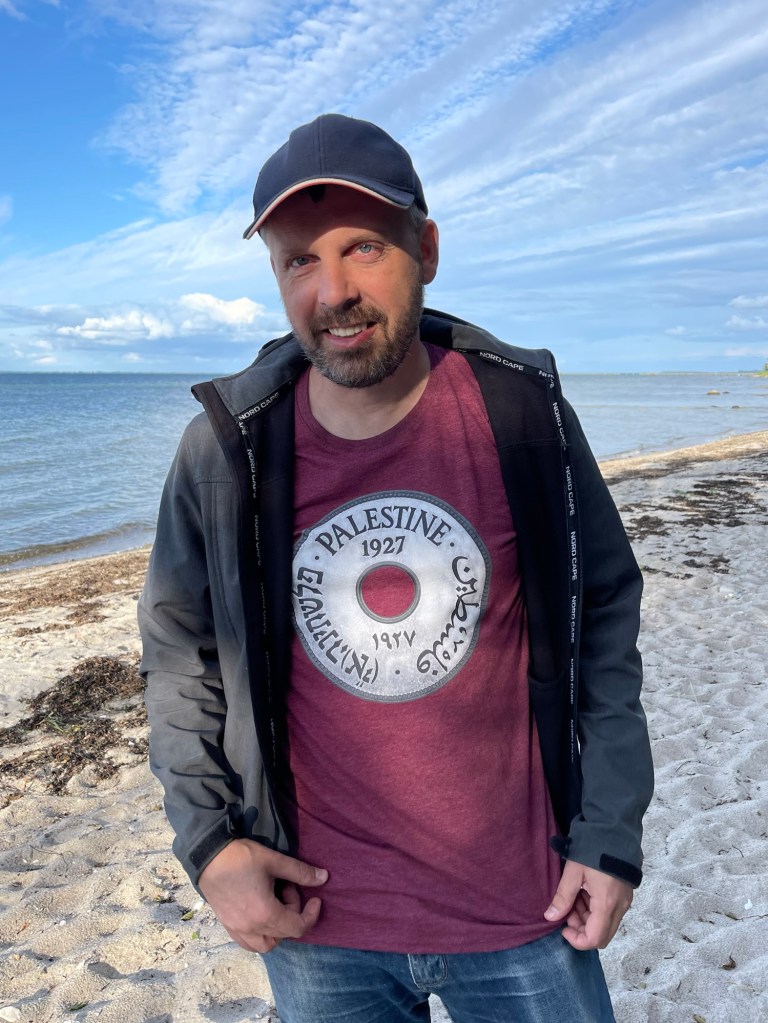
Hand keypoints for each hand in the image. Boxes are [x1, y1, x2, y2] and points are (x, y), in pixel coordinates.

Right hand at [198, 838, 327, 951]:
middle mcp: (251, 928)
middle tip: (287, 888)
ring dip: (278, 931)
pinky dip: (260, 936)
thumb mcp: (274, 861)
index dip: (312, 915)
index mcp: (265, 914)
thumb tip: (324, 877)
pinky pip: (248, 943)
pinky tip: (261, 915)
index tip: (316, 898)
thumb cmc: (242, 857)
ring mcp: (237, 930)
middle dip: (293, 912)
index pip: (297, 927)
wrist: (208, 856)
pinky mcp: (228, 926)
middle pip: (284, 934)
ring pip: (266, 945)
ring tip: (277, 905)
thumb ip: (300, 872)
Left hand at [544, 859, 632, 949]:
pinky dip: (595, 910)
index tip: (563, 927)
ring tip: (573, 899)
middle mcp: (620, 908)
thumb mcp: (573, 872)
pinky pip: (610, 913)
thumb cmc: (592, 850)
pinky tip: (584, 894)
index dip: (576, 939)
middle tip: (567, 911)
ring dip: (588, 919)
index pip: (594, 939)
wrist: (614, 829)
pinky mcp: (625, 895)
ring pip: (606, 924)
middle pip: (602, 935)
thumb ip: (563, 897)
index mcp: (606, 904)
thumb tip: (550, 917)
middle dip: (582, 929)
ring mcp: (625, 902)